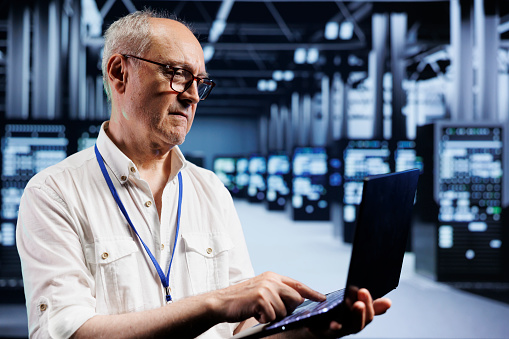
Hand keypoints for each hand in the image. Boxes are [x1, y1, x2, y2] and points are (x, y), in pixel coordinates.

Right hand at [210, 272, 325, 323]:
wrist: (220, 302)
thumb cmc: (241, 300)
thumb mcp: (261, 290)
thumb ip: (277, 292)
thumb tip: (297, 302)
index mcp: (272, 277)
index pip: (297, 284)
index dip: (312, 292)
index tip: (322, 298)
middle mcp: (271, 280)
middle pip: (295, 298)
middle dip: (288, 309)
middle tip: (271, 311)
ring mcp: (266, 288)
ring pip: (284, 311)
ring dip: (273, 316)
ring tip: (259, 311)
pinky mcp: (261, 298)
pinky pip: (273, 316)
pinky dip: (264, 319)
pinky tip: (254, 314)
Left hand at [299, 288, 390, 338]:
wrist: (319, 326)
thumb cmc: (341, 314)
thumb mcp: (356, 307)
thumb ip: (371, 306)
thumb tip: (388, 302)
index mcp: (358, 320)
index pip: (368, 316)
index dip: (370, 306)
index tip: (365, 291)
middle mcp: (349, 328)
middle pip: (357, 324)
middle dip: (358, 313)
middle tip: (359, 301)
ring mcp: (335, 332)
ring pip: (339, 330)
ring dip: (339, 324)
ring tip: (337, 319)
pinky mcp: (320, 333)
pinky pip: (318, 331)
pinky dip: (316, 328)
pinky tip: (311, 323)